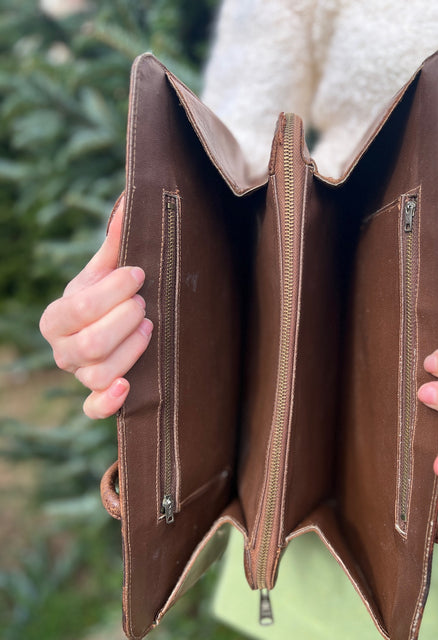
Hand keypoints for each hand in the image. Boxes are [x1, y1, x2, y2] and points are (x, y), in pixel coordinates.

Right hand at [40, 197, 152, 418]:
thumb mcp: (107, 271)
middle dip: (123, 321)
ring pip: (97, 373)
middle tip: (146, 304)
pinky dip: (108, 401)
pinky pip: (93, 409)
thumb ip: (116, 244)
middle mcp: (62, 349)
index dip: (112, 291)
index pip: (79, 307)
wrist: (111, 330)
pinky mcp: (96, 396)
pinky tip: (128, 386)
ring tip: (150, 329)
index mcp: (57, 316)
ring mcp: (78, 375)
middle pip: (89, 344)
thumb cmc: (109, 297)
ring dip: (129, 351)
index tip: (139, 274)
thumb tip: (130, 202)